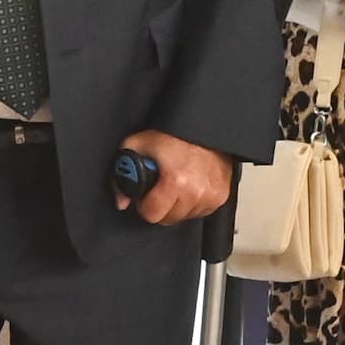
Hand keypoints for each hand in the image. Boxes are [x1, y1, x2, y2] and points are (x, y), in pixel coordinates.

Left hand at [117, 130, 231, 222]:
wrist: (203, 126)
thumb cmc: (173, 133)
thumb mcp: (138, 145)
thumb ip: (122, 172)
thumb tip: (122, 200)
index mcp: (176, 180)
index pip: (153, 215)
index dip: (145, 204)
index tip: (147, 194)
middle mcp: (196, 191)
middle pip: (168, 219)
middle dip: (161, 206)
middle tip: (161, 187)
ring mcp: (211, 194)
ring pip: (185, 217)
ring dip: (178, 205)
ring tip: (177, 183)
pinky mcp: (222, 196)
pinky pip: (201, 211)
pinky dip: (194, 203)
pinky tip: (190, 185)